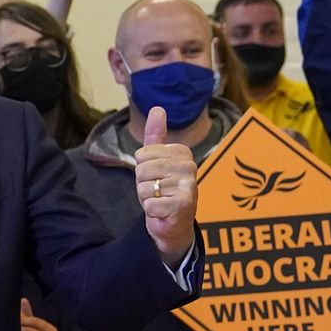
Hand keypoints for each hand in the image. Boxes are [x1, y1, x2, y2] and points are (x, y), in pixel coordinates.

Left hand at [134, 107, 197, 263]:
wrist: (173, 222)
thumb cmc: (163, 189)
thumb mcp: (155, 161)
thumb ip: (155, 135)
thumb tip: (157, 108)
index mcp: (182, 152)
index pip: (141, 155)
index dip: (142, 169)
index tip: (156, 176)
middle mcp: (189, 166)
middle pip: (141, 170)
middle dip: (143, 184)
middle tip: (157, 191)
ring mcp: (188, 185)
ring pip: (144, 187)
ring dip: (147, 198)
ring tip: (160, 200)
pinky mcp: (184, 205)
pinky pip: (149, 203)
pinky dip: (151, 210)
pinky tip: (162, 211)